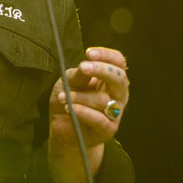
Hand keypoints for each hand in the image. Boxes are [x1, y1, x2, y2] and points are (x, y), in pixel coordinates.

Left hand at [47, 47, 128, 182]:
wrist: (62, 128)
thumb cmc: (68, 100)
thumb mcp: (68, 82)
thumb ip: (78, 74)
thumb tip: (85, 65)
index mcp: (110, 79)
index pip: (118, 62)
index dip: (107, 55)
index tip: (89, 53)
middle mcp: (117, 94)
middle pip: (120, 78)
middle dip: (101, 70)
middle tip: (83, 67)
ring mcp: (115, 113)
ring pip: (103, 99)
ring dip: (79, 96)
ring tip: (62, 97)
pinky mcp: (108, 129)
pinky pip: (99, 119)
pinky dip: (84, 112)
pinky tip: (71, 109)